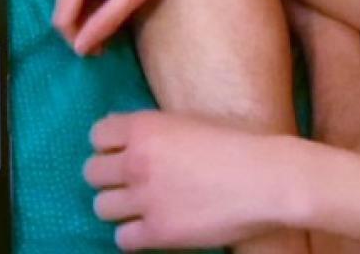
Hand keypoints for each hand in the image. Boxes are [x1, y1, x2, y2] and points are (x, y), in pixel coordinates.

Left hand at [83, 110, 299, 249]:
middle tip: (131, 182)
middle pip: (92, 172)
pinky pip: (122, 238)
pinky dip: (134, 235)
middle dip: (109, 177)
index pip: (98, 136)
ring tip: (141, 207)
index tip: (124, 153)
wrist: (267, 179)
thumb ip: (155, 128)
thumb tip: (123, 133)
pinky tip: (152, 228)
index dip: (110, 145)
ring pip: (101, 207)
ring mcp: (145, 198)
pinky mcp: (158, 232)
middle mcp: (136, 161)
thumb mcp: (190, 121)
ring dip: (119, 207)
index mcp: (144, 128)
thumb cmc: (238, 143)